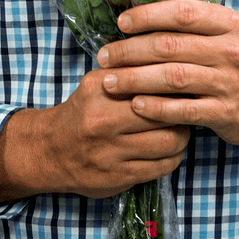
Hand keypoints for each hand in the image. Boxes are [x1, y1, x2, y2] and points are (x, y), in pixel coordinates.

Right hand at [0, 70, 189, 202]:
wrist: (50, 151)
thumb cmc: (82, 112)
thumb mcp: (97, 83)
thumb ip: (128, 71)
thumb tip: (171, 60)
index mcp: (100, 89)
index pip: (151, 80)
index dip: (175, 82)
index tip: (186, 81)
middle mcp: (102, 120)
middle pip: (163, 112)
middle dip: (183, 109)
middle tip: (189, 106)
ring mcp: (110, 152)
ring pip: (168, 142)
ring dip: (182, 135)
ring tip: (181, 128)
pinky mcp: (118, 177)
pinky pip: (161, 167)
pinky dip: (173, 157)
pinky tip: (170, 150)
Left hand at [96, 0, 238, 172]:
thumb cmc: (233, 66)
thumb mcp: (223, 36)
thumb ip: (189, 27)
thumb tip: (137, 18)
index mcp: (228, 24)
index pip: (183, 12)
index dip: (148, 15)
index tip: (121, 23)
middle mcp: (230, 50)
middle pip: (170, 45)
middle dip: (130, 50)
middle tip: (104, 56)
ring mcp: (229, 82)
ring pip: (173, 77)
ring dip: (135, 79)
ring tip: (110, 81)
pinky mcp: (225, 112)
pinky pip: (183, 110)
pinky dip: (156, 107)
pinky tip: (135, 105)